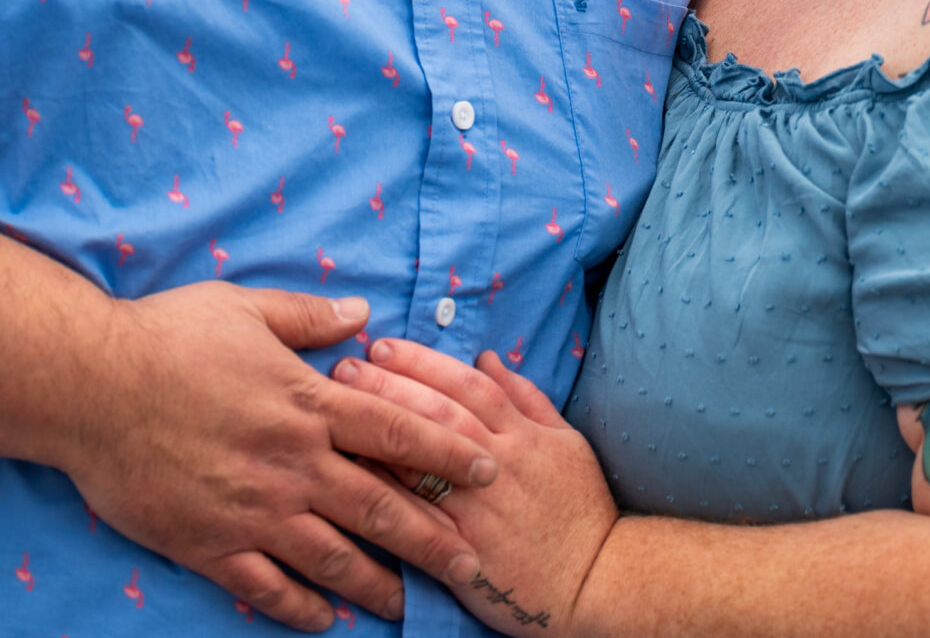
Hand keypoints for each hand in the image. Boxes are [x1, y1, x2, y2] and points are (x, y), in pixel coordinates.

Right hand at [58, 284, 498, 631]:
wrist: (87, 387)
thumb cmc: (165, 337)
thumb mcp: (245, 308)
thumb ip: (310, 317)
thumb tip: (364, 314)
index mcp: (305, 403)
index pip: (397, 434)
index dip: (448, 453)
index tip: (487, 469)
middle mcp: (291, 463)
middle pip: (382, 510)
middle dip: (435, 539)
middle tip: (474, 564)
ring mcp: (253, 511)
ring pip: (335, 560)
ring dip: (381, 585)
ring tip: (412, 605)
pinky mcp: (210, 545)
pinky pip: (269, 589)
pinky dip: (303, 610)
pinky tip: (329, 622)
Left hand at [333, 339, 618, 635]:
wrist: (594, 582)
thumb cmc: (580, 509)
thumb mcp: (566, 442)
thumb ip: (526, 397)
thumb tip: (486, 356)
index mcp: (523, 435)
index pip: (466, 385)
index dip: (421, 362)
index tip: (381, 346)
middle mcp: (496, 465)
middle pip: (436, 414)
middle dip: (388, 386)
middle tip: (344, 367)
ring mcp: (478, 508)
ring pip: (420, 461)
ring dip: (375, 432)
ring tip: (335, 411)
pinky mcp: (461, 550)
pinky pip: (415, 516)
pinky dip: (384, 492)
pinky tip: (351, 475)